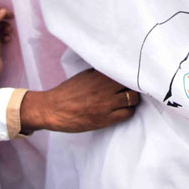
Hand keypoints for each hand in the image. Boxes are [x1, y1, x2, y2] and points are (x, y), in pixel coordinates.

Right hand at [19, 68, 138, 133]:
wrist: (53, 109)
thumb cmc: (67, 92)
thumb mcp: (83, 75)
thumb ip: (99, 72)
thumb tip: (114, 69)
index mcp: (99, 75)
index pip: (124, 70)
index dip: (131, 73)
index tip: (135, 73)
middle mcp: (105, 88)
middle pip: (132, 83)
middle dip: (135, 85)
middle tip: (135, 87)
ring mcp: (106, 104)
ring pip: (133, 99)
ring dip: (133, 98)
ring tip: (130, 99)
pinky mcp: (105, 119)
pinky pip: (127, 113)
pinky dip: (129, 111)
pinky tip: (124, 109)